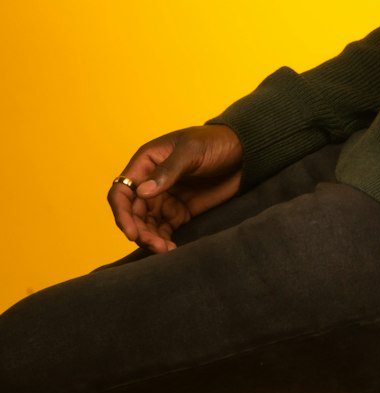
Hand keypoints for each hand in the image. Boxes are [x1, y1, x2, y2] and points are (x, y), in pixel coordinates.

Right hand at [107, 124, 242, 252]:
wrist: (245, 151)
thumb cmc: (215, 142)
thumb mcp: (191, 151)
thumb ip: (168, 171)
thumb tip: (141, 192)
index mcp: (147, 162)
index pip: (122, 190)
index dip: (121, 212)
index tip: (131, 232)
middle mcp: (151, 181)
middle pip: (133, 213)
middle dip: (140, 231)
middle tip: (155, 246)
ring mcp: (165, 198)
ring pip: (147, 225)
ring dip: (151, 240)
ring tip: (165, 251)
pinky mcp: (180, 212)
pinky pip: (164, 231)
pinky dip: (163, 241)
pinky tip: (171, 250)